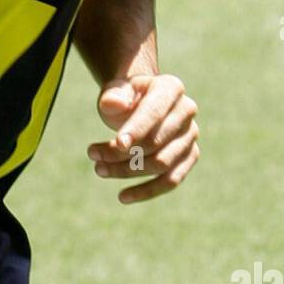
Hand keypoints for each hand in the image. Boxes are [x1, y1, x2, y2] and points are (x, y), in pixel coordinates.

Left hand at [87, 73, 199, 203]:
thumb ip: (113, 95)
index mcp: (171, 87)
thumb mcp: (116, 88)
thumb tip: (114, 105)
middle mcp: (187, 111)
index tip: (117, 143)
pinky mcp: (189, 157)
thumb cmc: (126, 95)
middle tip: (92, 154)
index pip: (154, 112)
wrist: (139, 101)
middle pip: (156, 141)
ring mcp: (190, 136)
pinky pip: (171, 181)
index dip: (137, 129)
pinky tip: (123, 196)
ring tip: (99, 169)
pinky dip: (146, 191)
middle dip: (122, 153)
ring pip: (161, 164)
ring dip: (127, 171)